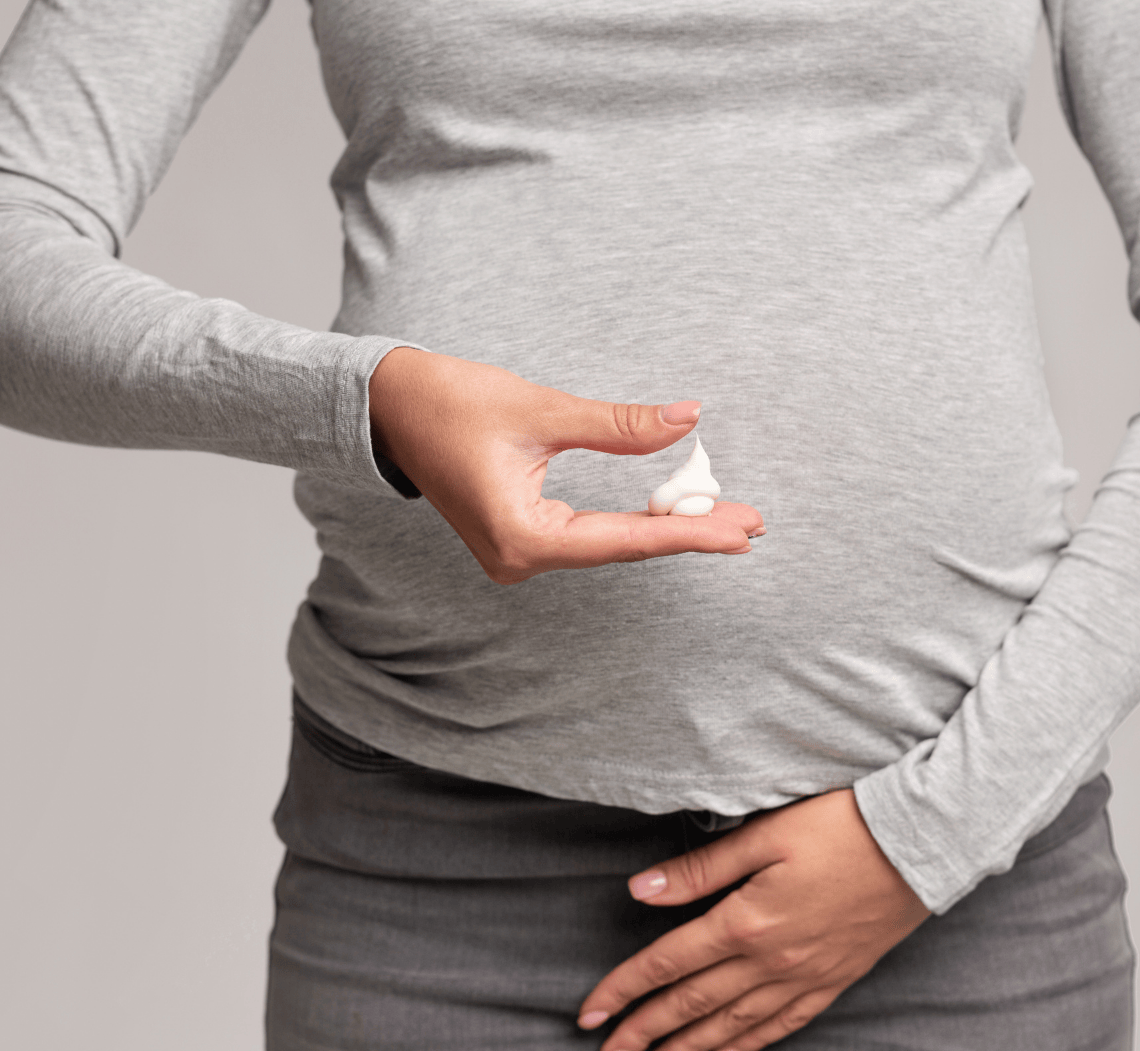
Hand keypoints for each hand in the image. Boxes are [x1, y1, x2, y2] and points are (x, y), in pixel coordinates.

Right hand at [368, 348, 764, 583]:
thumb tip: (688, 420)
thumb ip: (618, 426)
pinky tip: (676, 513)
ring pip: (609, 544)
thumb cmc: (448, 402)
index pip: (624, 540)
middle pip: (623, 549)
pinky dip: (633, 522)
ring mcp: (517, 554)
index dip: (688, 534)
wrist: (386, 407)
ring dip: (666, 527)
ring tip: (729, 517)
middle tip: (753, 524)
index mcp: (521, 539)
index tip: (741, 532)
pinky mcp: (519, 539)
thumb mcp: (541, 408)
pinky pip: (588, 536)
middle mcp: (519, 560)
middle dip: (688, 532)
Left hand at [577, 790, 930, 1050]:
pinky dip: (749, 1043)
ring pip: (734, 1024)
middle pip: (692, 1004)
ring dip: (688, 1048)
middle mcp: (771, 960)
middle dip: (643, 1034)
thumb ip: (700, 870)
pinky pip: (784, 1024)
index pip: (666, 964)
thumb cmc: (843, 825)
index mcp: (745, 922)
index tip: (588, 1016)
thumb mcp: (765, 834)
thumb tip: (640, 892)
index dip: (623, 990)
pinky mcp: (836, 978)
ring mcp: (806, 976)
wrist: (925, 843)